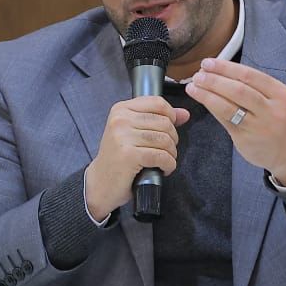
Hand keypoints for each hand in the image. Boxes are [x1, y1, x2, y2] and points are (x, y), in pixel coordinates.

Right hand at [84, 95, 191, 220]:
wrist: (101, 183)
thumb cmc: (118, 158)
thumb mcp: (134, 133)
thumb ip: (159, 119)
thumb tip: (184, 114)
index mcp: (120, 110)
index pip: (158, 103)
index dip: (171, 117)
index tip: (166, 131)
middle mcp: (120, 120)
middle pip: (165, 122)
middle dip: (172, 140)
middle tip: (163, 151)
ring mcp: (123, 137)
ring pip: (165, 140)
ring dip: (170, 154)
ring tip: (162, 161)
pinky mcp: (129, 155)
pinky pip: (162, 156)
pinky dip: (168, 165)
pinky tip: (161, 169)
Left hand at [185, 58, 285, 185]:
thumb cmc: (279, 118)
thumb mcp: (277, 98)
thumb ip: (254, 86)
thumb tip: (219, 70)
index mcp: (280, 94)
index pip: (250, 76)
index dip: (226, 68)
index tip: (208, 63)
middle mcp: (272, 110)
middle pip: (238, 90)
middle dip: (214, 80)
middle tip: (198, 75)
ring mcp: (259, 126)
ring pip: (229, 107)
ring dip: (207, 95)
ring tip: (193, 87)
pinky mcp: (245, 139)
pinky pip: (225, 120)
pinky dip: (211, 108)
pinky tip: (202, 100)